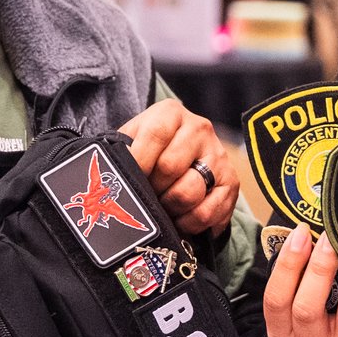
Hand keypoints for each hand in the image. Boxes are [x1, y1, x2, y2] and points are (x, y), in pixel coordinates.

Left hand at [118, 99, 238, 236]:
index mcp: (170, 113)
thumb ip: (121, 152)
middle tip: (146, 194)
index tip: (127, 180)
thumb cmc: (149, 151)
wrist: (184, 157)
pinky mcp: (231, 182)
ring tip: (163, 206)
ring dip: (170, 207)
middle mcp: (199, 129)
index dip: (139, 162)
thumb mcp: (132, 140)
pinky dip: (190, 223)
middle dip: (152, 189)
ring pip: (189, 192)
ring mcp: (218, 155)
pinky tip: (181, 219)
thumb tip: (106, 179)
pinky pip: (208, 212)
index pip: (156, 135)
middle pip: (171, 167)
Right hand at [264, 224, 337, 336]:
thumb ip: (304, 274)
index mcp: (285, 334)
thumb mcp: (311, 300)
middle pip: (307, 310)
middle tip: (329, 237)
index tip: (301, 234)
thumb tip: (309, 231)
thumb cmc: (335, 313)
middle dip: (319, 268)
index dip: (286, 266)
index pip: (275, 302)